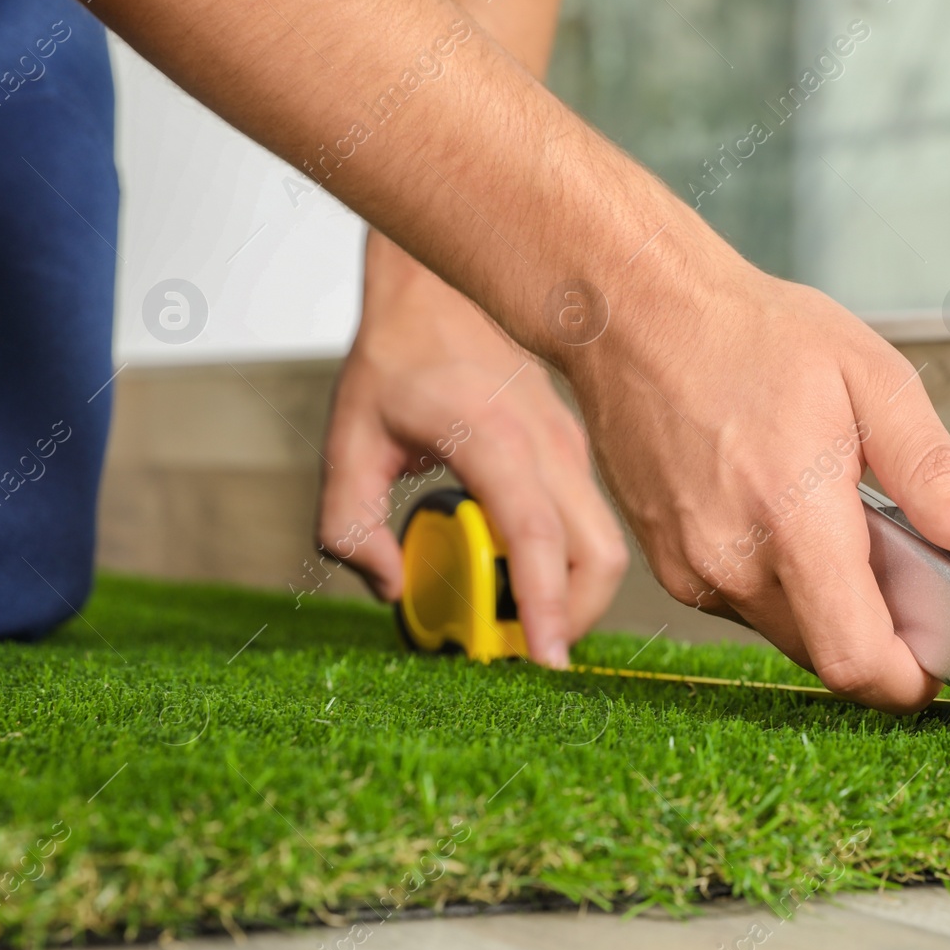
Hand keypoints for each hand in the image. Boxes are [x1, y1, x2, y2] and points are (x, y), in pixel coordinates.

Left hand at [318, 233, 627, 665]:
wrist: (439, 289)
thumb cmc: (397, 359)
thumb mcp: (346, 441)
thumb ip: (349, 525)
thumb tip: (391, 588)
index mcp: (494, 439)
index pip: (536, 536)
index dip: (544, 604)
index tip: (542, 659)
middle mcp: (549, 448)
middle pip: (598, 556)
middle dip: (572, 618)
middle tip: (522, 652)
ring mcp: (571, 451)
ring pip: (603, 547)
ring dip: (570, 597)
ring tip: (514, 618)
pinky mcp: (574, 457)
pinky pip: (588, 527)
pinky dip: (565, 567)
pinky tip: (516, 573)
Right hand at [559, 261, 949, 711]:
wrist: (637, 315)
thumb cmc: (747, 334)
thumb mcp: (871, 381)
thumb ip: (936, 474)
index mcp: (791, 518)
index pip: (857, 659)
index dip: (911, 678)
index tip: (944, 657)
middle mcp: (732, 561)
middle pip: (829, 655)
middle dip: (881, 631)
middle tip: (908, 565)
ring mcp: (693, 570)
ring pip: (790, 634)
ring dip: (833, 605)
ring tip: (846, 524)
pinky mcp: (672, 567)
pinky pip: (749, 607)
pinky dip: (787, 585)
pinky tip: (794, 519)